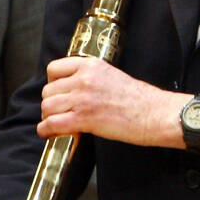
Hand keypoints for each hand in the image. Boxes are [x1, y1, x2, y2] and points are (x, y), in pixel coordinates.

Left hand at [38, 56, 189, 147]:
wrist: (154, 113)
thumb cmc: (140, 100)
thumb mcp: (112, 76)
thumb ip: (91, 78)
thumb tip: (74, 90)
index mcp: (90, 65)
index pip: (54, 68)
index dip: (51, 82)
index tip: (56, 91)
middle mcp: (83, 79)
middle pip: (48, 90)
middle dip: (50, 103)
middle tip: (58, 112)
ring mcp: (82, 98)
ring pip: (47, 106)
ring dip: (48, 117)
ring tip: (55, 124)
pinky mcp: (83, 118)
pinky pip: (52, 123)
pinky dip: (45, 130)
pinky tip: (49, 133)